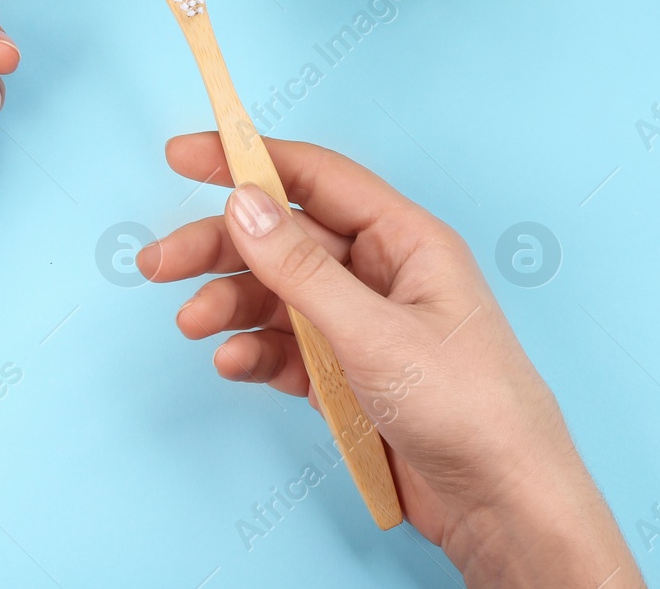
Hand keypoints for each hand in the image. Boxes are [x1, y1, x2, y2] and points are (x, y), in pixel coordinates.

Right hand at [138, 135, 643, 587]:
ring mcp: (366, 327)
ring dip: (231, 306)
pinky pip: (289, 349)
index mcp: (406, 240)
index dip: (248, 161)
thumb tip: (244, 204)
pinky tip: (232, 363)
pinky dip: (256, 352)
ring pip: (279, 297)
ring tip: (193, 326)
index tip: (184, 156)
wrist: (502, 503)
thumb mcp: (374, 331)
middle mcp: (384, 275)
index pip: (316, 180)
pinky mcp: (352, 376)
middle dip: (220, 248)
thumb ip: (301, 269)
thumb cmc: (470, 407)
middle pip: (285, 241)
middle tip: (157, 263)